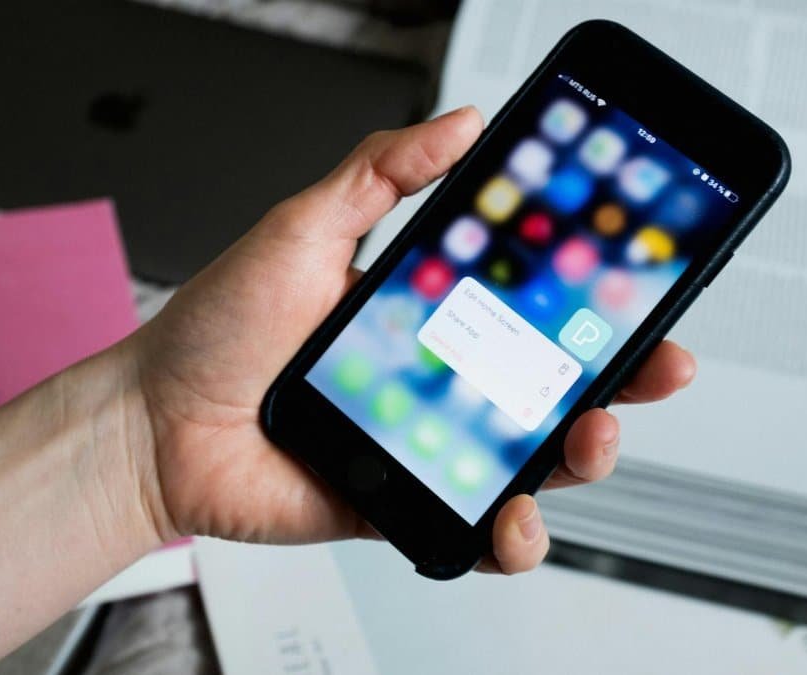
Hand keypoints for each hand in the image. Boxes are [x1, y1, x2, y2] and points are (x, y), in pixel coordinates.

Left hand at [130, 107, 695, 573]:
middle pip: (557, 386)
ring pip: (535, 461)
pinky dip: (510, 537)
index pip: (536, 305)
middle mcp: (441, 379)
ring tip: (586, 440)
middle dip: (622, 381)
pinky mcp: (405, 506)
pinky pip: (476, 532)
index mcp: (432, 313)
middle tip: (651, 369)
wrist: (155, 423)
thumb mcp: (304, 228)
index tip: (641, 288)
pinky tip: (515, 518)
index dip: (597, 301)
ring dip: (583, 457)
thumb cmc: (220, 329)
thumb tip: (462, 124)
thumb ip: (381, 172)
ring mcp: (429, 446)